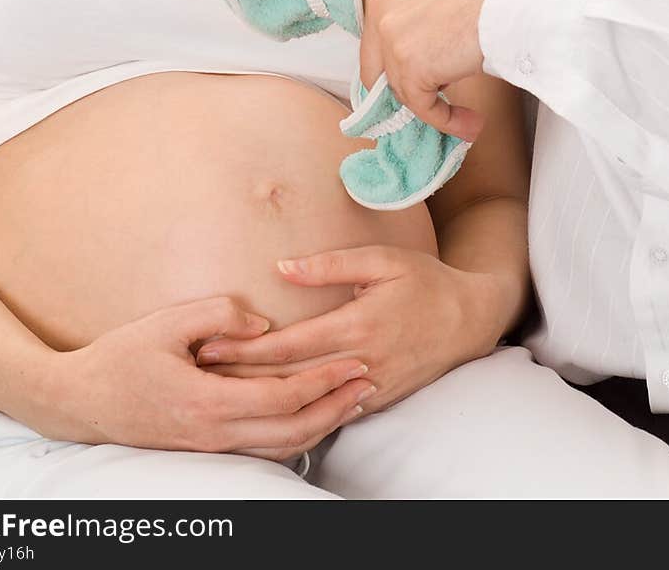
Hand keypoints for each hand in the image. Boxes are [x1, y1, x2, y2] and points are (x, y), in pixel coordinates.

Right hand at [40, 296, 373, 461]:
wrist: (81, 402)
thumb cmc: (122, 357)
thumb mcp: (168, 322)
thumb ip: (218, 314)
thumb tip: (263, 322)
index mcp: (208, 402)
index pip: (282, 398)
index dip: (323, 380)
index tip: (353, 359)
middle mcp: (215, 433)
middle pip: (292, 431)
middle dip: (335, 407)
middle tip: (368, 381)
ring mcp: (211, 446)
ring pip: (281, 447)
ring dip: (321, 424)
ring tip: (352, 399)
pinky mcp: (206, 448)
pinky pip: (262, 449)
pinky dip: (295, 435)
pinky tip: (310, 416)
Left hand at [195, 247, 503, 413]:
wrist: (469, 319)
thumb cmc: (423, 281)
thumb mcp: (381, 260)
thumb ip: (330, 264)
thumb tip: (282, 267)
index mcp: (357, 325)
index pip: (289, 345)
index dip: (246, 349)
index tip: (210, 346)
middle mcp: (360, 362)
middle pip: (289, 378)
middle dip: (242, 378)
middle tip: (199, 375)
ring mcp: (369, 386)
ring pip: (306, 399)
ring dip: (263, 397)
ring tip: (221, 391)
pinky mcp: (377, 399)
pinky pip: (329, 409)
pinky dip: (296, 408)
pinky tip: (267, 405)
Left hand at [349, 0, 504, 138]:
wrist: (515, 1)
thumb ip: (418, 14)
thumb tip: (420, 49)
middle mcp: (380, 9)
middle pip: (373, 64)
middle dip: (400, 84)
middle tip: (431, 95)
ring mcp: (391, 37)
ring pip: (399, 89)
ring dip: (431, 104)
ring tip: (466, 114)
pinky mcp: (408, 67)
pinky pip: (421, 107)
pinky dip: (445, 121)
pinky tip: (470, 123)